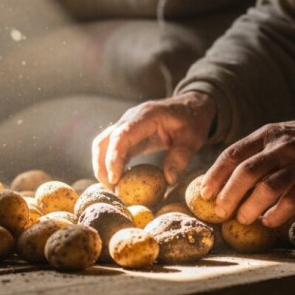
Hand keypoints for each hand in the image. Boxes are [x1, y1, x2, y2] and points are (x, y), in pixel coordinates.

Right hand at [92, 92, 216, 186]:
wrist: (191, 106)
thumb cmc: (193, 121)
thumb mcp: (192, 139)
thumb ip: (180, 157)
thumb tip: (168, 180)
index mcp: (146, 116)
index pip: (121, 136)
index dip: (113, 158)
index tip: (114, 179)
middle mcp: (130, 118)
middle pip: (105, 140)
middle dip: (102, 165)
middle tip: (111, 189)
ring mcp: (126, 124)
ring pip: (103, 144)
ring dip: (102, 165)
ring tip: (112, 187)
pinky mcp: (127, 133)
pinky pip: (111, 147)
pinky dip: (109, 163)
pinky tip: (117, 179)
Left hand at [200, 111, 294, 227]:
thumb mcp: (278, 135)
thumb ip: (255, 152)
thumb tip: (225, 177)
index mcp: (266, 134)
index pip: (232, 155)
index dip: (215, 175)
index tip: (204, 193)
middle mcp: (281, 147)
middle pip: (246, 173)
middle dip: (228, 195)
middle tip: (220, 212)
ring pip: (267, 188)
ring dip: (250, 207)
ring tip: (242, 219)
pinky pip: (293, 201)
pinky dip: (277, 214)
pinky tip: (268, 221)